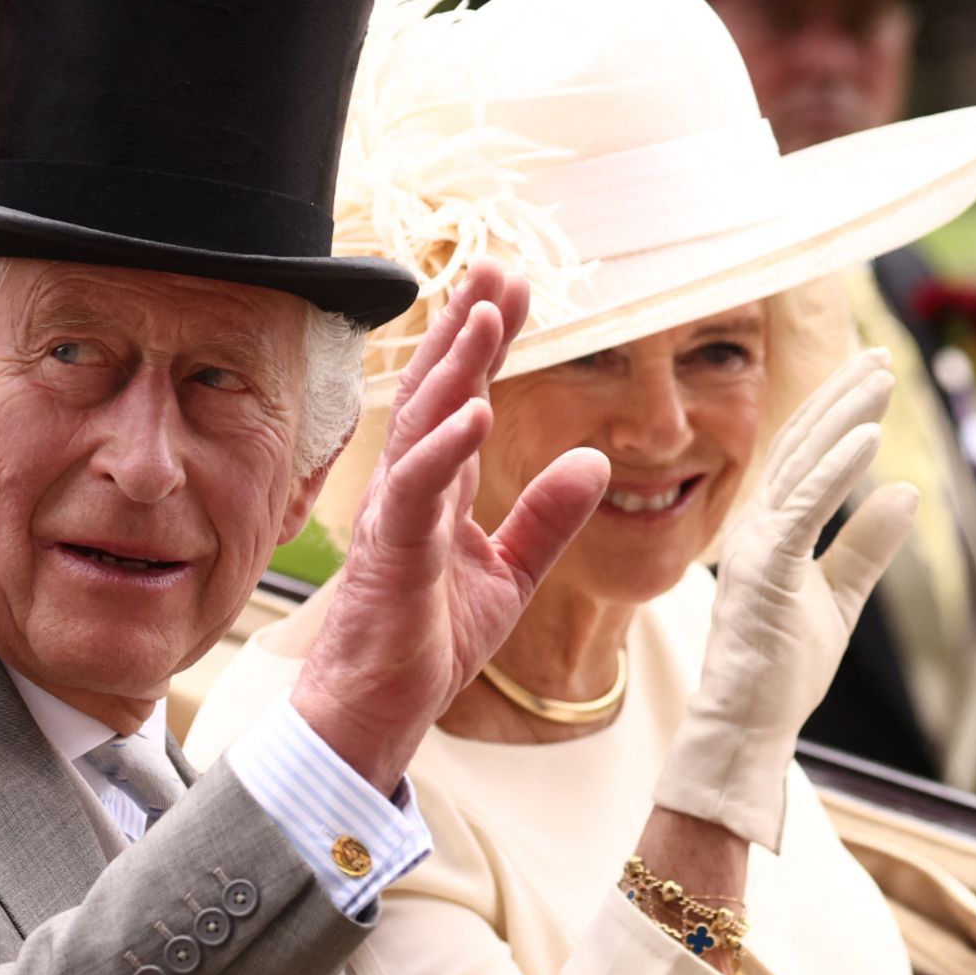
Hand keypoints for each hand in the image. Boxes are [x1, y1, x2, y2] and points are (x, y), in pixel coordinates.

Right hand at [292, 260, 609, 791]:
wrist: (380, 707)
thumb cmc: (429, 640)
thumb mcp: (511, 574)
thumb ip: (548, 518)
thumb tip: (595, 462)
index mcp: (441, 487)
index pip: (466, 396)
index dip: (489, 340)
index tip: (516, 287)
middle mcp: (412, 486)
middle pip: (438, 390)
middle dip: (466, 327)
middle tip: (495, 267)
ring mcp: (397, 514)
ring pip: (423, 424)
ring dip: (456, 368)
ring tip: (484, 317)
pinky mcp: (393, 551)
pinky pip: (418, 490)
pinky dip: (446, 449)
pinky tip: (477, 413)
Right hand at [651, 347, 918, 851]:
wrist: (746, 724)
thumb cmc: (782, 670)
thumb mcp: (839, 598)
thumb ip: (866, 545)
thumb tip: (906, 491)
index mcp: (771, 531)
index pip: (807, 456)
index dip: (839, 410)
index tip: (872, 373)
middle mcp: (757, 526)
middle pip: (803, 445)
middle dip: (843, 395)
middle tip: (881, 354)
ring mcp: (755, 545)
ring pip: (803, 464)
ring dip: (844, 416)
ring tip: (881, 377)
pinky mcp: (763, 568)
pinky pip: (804, 508)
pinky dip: (836, 469)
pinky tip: (868, 437)